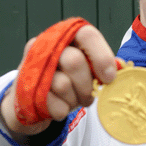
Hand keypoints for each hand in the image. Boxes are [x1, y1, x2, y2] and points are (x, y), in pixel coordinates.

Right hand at [0, 24, 116, 136]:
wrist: (32, 99)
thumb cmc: (66, 80)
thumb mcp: (87, 70)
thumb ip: (102, 66)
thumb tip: (121, 66)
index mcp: (67, 35)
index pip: (87, 35)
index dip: (102, 57)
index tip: (109, 78)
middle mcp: (48, 44)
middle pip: (75, 61)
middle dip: (86, 85)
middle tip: (90, 95)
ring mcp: (32, 64)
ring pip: (63, 85)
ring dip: (74, 99)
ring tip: (73, 99)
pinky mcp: (25, 86)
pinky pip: (53, 103)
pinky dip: (62, 110)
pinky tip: (59, 105)